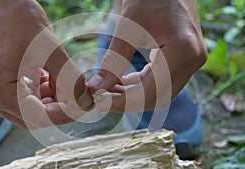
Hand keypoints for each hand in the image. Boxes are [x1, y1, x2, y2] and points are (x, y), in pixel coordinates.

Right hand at [0, 0, 92, 128]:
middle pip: (32, 117)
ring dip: (49, 99)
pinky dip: (38, 91)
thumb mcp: (50, 51)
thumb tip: (86, 103)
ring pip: (27, 108)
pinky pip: (19, 97)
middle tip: (78, 94)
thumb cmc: (18, 18)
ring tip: (63, 81)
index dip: (66, 114)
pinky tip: (50, 77)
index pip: (39, 117)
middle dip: (58, 107)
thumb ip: (70, 80)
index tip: (85, 105)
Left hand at [88, 0, 206, 111]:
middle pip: (157, 97)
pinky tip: (121, 82)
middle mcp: (193, 60)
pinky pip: (161, 81)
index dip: (123, 102)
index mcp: (182, 52)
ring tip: (107, 90)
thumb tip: (95, 88)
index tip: (99, 102)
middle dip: (127, 101)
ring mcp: (191, 60)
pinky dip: (140, 85)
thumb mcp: (128, 28)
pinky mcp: (184, 58)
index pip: (150, 92)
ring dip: (133, 95)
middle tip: (101, 98)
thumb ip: (113, 61)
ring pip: (159, 92)